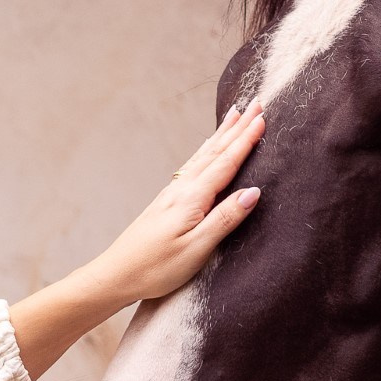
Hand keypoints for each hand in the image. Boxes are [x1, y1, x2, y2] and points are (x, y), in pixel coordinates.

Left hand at [83, 106, 265, 304]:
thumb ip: (225, 218)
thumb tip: (253, 192)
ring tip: (234, 115)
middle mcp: (181, 189)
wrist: (116, 275)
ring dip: (221, 135)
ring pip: (202, 156)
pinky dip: (205, 151)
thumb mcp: (197, 248)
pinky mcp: (166, 202)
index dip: (246, 141)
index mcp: (192, 198)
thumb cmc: (156, 268)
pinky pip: (192, 166)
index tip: (263, 119)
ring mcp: (172, 194)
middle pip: (215, 152)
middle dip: (237, 128)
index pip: (226, 163)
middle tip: (257, 105)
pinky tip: (206, 149)